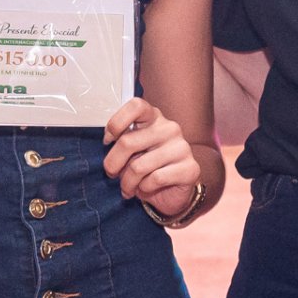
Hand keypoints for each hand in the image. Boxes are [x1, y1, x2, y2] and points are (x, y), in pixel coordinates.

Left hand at [102, 97, 200, 216]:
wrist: (173, 191)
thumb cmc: (148, 168)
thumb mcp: (131, 152)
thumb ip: (122, 144)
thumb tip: (108, 147)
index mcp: (154, 118)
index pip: (136, 106)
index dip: (116, 123)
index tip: (108, 140)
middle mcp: (169, 128)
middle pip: (127, 142)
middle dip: (112, 164)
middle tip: (111, 174)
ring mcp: (181, 147)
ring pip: (139, 166)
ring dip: (127, 183)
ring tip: (128, 187)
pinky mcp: (190, 168)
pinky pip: (155, 179)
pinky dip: (144, 189)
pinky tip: (146, 189)